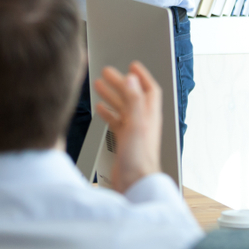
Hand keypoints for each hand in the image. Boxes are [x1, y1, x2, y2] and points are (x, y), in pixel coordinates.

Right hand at [93, 61, 161, 192]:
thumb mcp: (136, 124)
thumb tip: (132, 78)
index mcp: (149, 115)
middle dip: (120, 82)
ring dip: (112, 95)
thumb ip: (134, 100)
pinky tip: (100, 109)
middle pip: (132, 96)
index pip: (149, 89)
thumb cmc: (139, 159)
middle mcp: (143, 122)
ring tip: (99, 85)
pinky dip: (108, 113)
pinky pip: (116, 122)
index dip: (142, 75)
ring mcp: (134, 132)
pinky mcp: (124, 142)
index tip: (132, 65)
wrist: (135, 183)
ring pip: (122, 108)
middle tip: (107, 72)